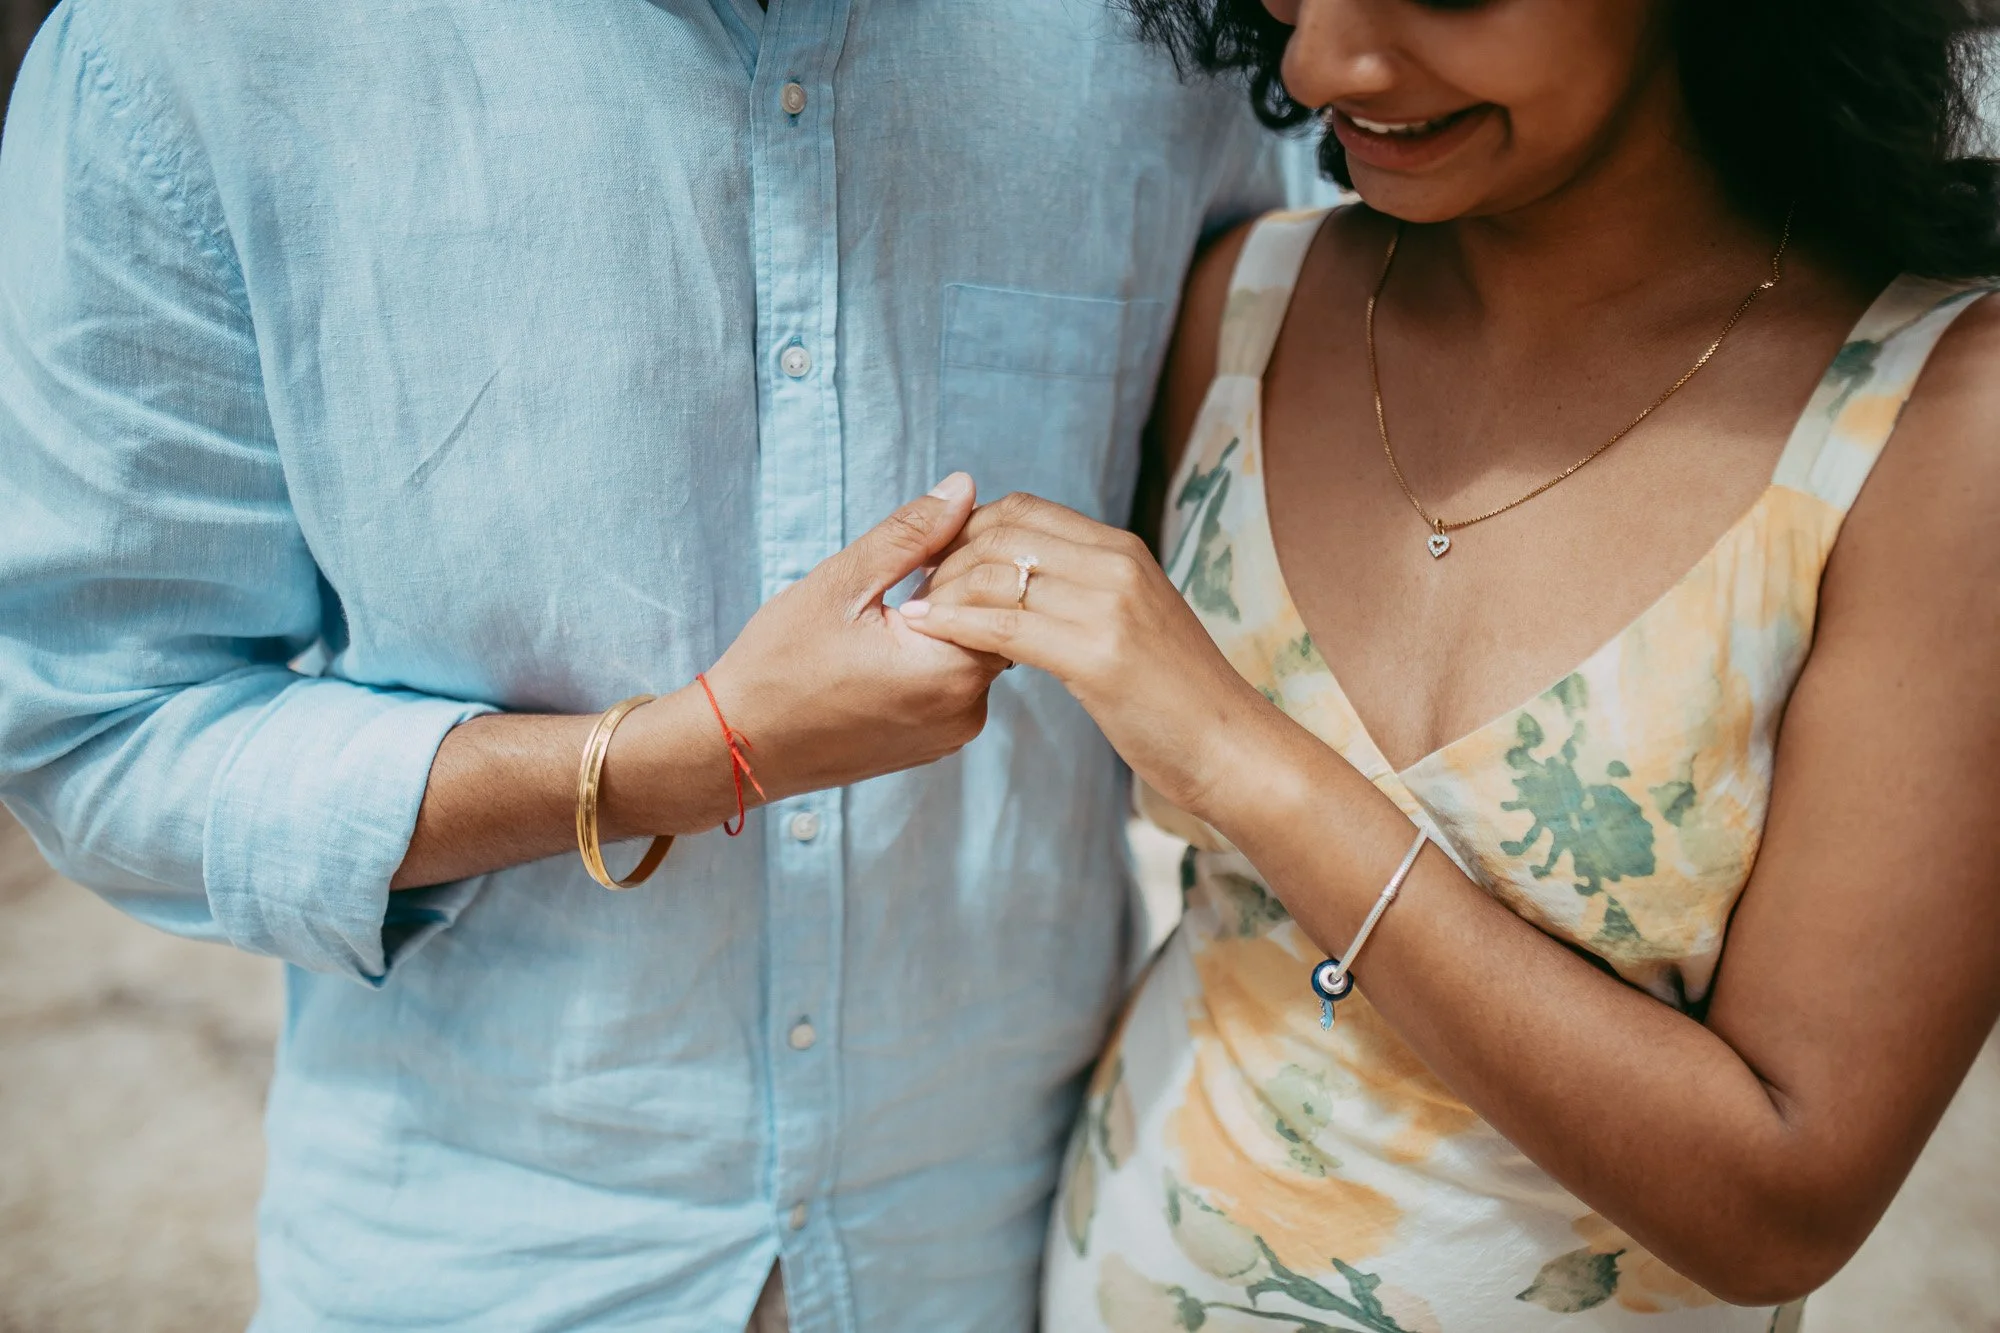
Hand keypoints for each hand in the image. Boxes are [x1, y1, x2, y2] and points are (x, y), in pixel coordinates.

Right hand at [698, 472, 1007, 803]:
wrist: (735, 748)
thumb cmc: (778, 666)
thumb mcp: (841, 584)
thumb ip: (910, 535)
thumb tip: (964, 488)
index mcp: (952, 671)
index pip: (1001, 594)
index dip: (968, 557)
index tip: (921, 549)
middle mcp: (965, 712)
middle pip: (992, 626)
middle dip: (957, 590)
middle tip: (902, 575)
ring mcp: (948, 736)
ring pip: (970, 655)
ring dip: (943, 626)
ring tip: (886, 615)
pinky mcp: (928, 747)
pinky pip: (948, 688)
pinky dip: (929, 660)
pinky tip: (881, 649)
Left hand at [900, 492, 1272, 817]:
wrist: (1231, 748)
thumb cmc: (1176, 697)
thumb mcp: (1136, 621)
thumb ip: (1089, 591)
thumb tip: (1030, 581)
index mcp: (1123, 550)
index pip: (1023, 509)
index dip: (965, 528)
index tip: (934, 562)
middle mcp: (1116, 564)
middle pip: (1000, 532)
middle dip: (944, 557)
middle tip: (915, 592)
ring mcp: (1109, 607)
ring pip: (995, 574)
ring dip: (942, 592)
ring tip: (915, 617)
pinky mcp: (1098, 656)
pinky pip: (1003, 626)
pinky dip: (955, 625)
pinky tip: (927, 632)